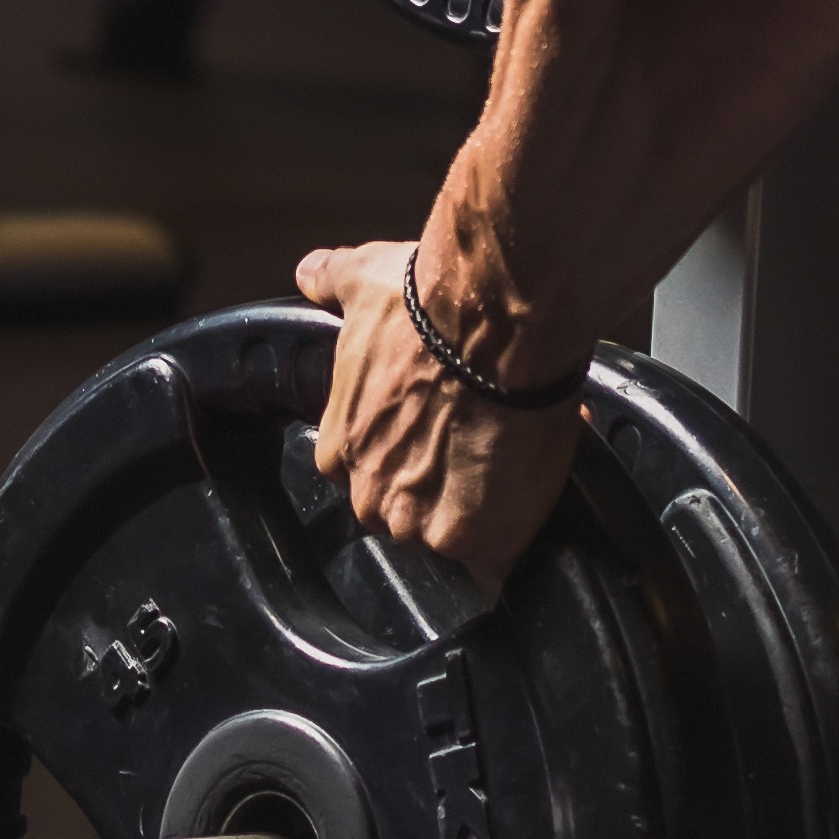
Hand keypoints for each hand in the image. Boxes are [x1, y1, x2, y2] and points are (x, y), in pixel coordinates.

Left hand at [296, 239, 586, 584]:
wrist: (492, 323)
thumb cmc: (431, 306)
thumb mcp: (364, 281)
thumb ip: (330, 280)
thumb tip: (310, 271)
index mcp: (339, 449)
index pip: (368, 473)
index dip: (408, 455)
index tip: (438, 435)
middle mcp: (371, 496)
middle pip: (407, 514)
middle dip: (442, 490)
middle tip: (483, 450)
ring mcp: (424, 526)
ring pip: (451, 539)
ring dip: (482, 516)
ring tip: (516, 474)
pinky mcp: (480, 542)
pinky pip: (494, 567)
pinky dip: (511, 545)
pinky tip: (527, 518)